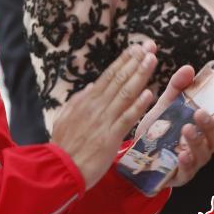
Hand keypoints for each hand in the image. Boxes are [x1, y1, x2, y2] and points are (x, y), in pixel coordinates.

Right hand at [50, 43, 156, 188]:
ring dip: (140, 76)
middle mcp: (95, 106)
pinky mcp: (110, 137)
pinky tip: (149, 94)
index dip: (123, 61)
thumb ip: (78, 101)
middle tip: (149, 46)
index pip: (107, 76)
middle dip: (135, 62)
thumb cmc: (64, 145)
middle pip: (118, 80)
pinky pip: (126, 118)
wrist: (61, 168)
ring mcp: (103, 120)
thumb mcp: (65, 117)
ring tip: (152, 60)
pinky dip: (138, 105)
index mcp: (85, 101)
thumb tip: (90, 88)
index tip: (136, 49)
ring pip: (125, 94)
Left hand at [135, 65, 213, 188]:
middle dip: (211, 126)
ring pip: (203, 155)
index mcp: (206, 130)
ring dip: (197, 142)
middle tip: (200, 113)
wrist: (138, 152)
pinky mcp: (180, 176)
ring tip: (187, 129)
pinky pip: (187, 172)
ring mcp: (194, 163)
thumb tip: (189, 68)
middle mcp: (204, 147)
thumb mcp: (166, 105)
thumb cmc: (160, 128)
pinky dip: (186, 164)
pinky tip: (181, 154)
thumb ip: (177, 88)